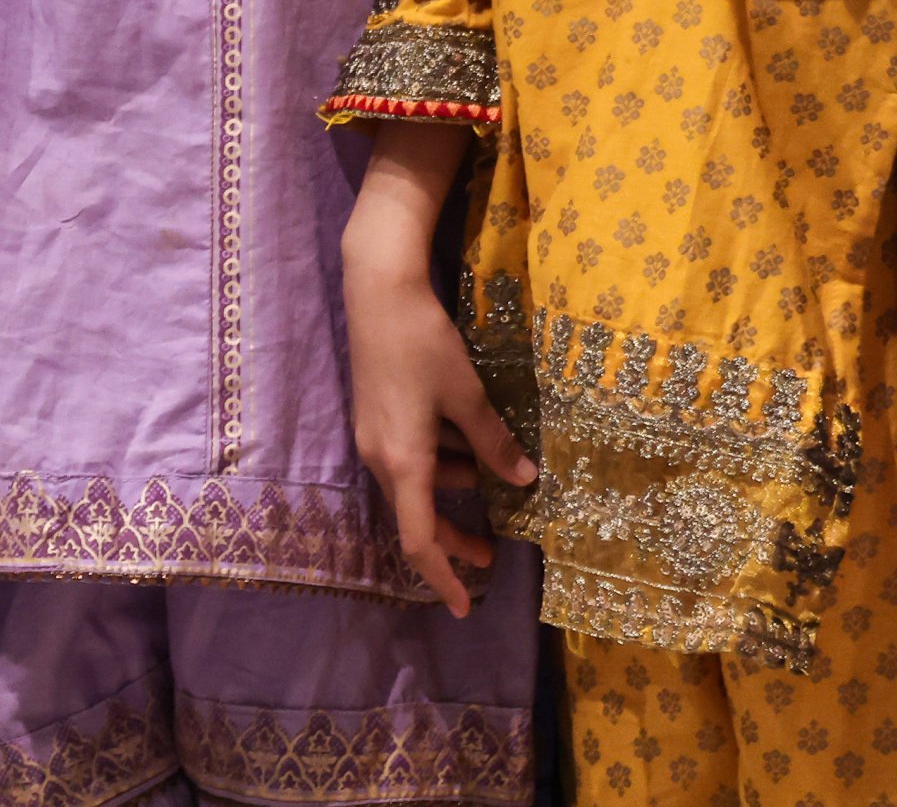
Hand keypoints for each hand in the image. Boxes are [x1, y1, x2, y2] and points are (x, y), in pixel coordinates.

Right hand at [341, 194, 529, 619]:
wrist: (377, 291)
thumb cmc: (423, 343)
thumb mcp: (466, 394)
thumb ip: (492, 441)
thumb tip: (524, 479)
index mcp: (403, 462)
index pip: (420, 539)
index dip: (443, 577)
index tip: (463, 607)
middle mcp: (380, 458)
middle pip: (416, 516)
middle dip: (454, 538)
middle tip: (492, 552)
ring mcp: (372, 437)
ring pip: (415, 482)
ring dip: (451, 487)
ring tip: (491, 470)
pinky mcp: (373, 416)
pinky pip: (408, 457)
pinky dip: (437, 461)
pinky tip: (462, 436)